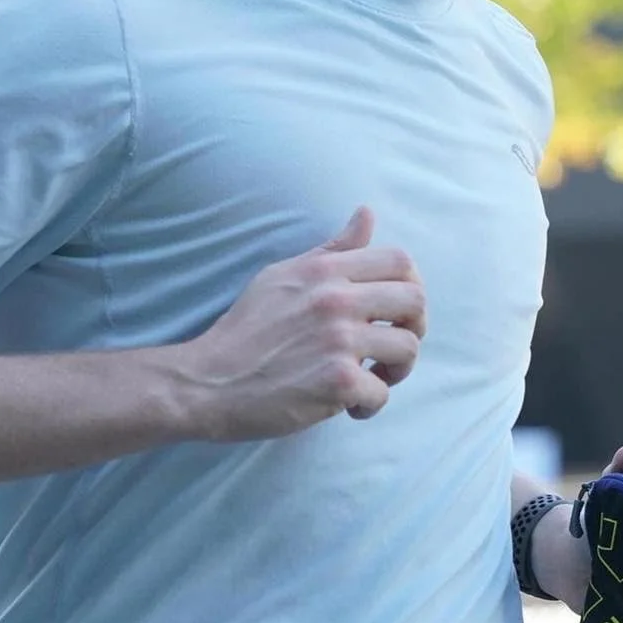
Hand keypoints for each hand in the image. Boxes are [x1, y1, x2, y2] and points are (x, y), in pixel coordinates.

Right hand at [181, 207, 426, 440]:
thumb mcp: (283, 276)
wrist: (206, 382)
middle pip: (415, 301)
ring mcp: (339, 341)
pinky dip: (369, 405)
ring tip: (372, 379)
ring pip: (407, 349)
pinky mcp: (337, 382)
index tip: (395, 312)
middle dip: (414, 328)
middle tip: (392, 348)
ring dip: (397, 371)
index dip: (411, 286)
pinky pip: (382, 393)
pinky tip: (348, 407)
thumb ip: (332, 250)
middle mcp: (336, 299)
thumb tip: (367, 214)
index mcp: (325, 271)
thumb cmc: (245, 331)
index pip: (400, 261)